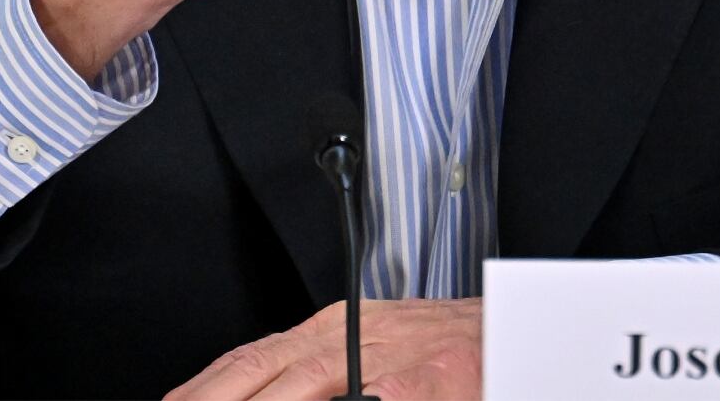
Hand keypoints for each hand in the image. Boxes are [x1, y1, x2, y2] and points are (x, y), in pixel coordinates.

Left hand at [165, 298, 480, 400]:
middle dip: (212, 398)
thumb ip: (315, 374)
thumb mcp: (368, 349)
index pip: (249, 358)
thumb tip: (260, 388)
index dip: (203, 388)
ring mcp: (387, 355)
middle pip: (260, 369)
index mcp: (334, 326)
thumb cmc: (445, 353)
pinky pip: (370, 396)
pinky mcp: (426, 380)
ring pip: (300, 382)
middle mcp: (352, 334)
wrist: (516, 334)